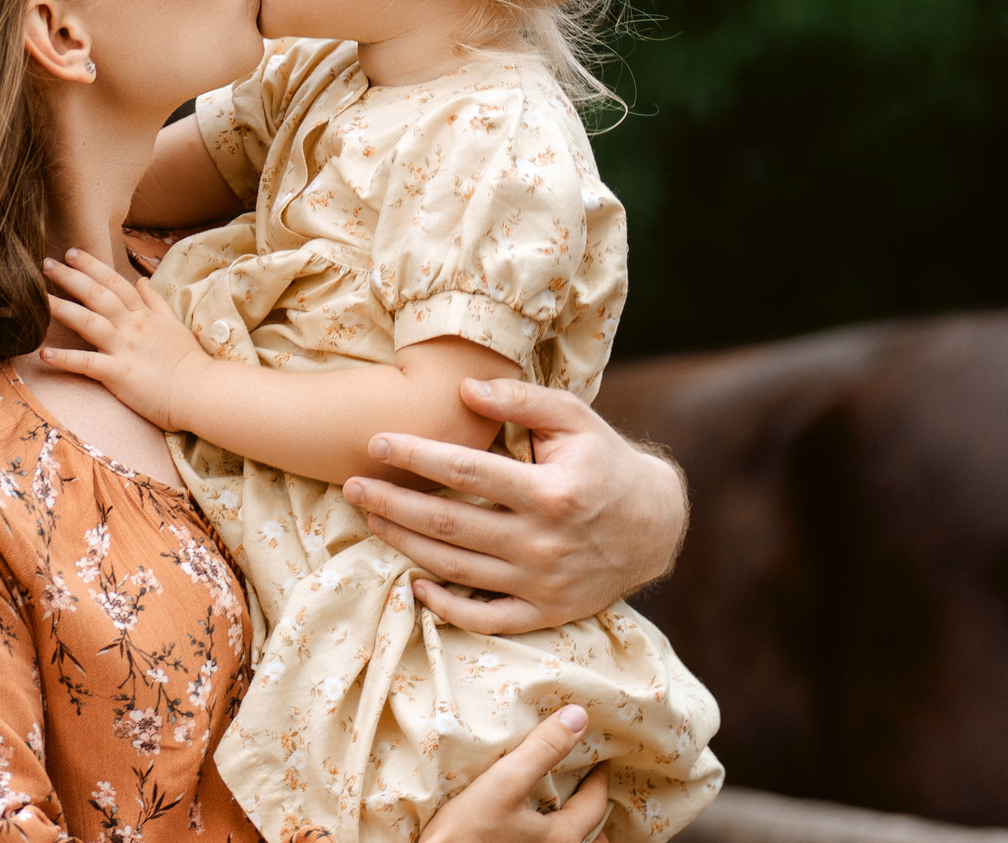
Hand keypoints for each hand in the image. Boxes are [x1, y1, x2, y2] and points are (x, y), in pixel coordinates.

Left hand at [37, 247, 207, 429]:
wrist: (201, 392)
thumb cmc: (188, 362)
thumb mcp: (173, 325)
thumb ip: (155, 302)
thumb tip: (142, 280)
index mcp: (143, 315)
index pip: (115, 282)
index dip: (92, 266)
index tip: (71, 252)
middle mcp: (131, 326)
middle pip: (97, 294)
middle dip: (70, 277)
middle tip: (45, 264)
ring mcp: (124, 349)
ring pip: (88, 321)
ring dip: (61, 309)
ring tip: (36, 299)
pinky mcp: (119, 374)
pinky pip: (87, 363)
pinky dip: (65, 358)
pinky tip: (44, 353)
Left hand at [344, 378, 686, 634]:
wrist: (656, 527)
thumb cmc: (605, 462)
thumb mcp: (575, 419)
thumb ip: (521, 400)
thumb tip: (466, 389)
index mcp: (552, 491)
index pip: (467, 471)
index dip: (416, 456)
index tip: (375, 443)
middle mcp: (544, 542)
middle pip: (448, 524)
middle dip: (391, 504)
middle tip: (351, 486)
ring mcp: (542, 584)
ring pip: (456, 569)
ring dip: (404, 545)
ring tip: (369, 520)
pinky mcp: (545, 614)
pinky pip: (484, 619)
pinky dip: (444, 605)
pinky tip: (414, 582)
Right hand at [421, 707, 612, 842]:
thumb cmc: (468, 831)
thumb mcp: (504, 782)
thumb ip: (542, 750)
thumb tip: (578, 717)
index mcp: (562, 838)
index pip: (594, 804)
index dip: (599, 778)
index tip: (601, 758)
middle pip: (585, 828)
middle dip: (587, 804)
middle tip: (586, 780)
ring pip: (565, 839)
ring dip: (569, 822)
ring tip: (565, 806)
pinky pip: (544, 842)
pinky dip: (549, 830)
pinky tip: (532, 823)